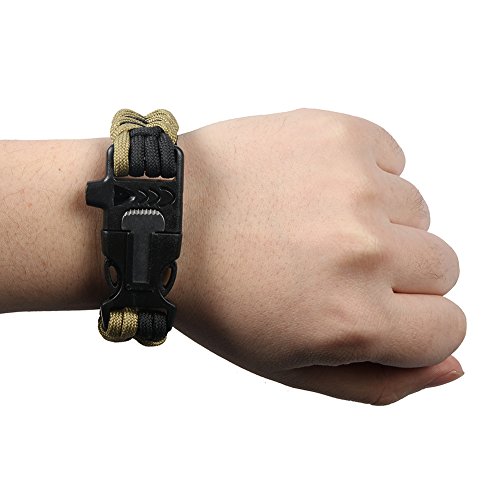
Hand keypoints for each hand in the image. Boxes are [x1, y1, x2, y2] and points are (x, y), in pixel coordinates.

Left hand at [171, 108, 465, 404]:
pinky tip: (314, 189)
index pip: (449, 328)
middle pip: (443, 266)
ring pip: (418, 212)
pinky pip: (393, 160)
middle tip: (335, 266)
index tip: (378, 310)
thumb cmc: (221, 298)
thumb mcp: (291, 367)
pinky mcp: (340, 134)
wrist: (167, 219)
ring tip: (314, 225)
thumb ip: (380, 382)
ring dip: (379, 223)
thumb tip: (451, 365)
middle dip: (400, 275)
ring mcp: (355, 185)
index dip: (415, 325)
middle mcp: (363, 252)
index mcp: (353, 321)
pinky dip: (366, 177)